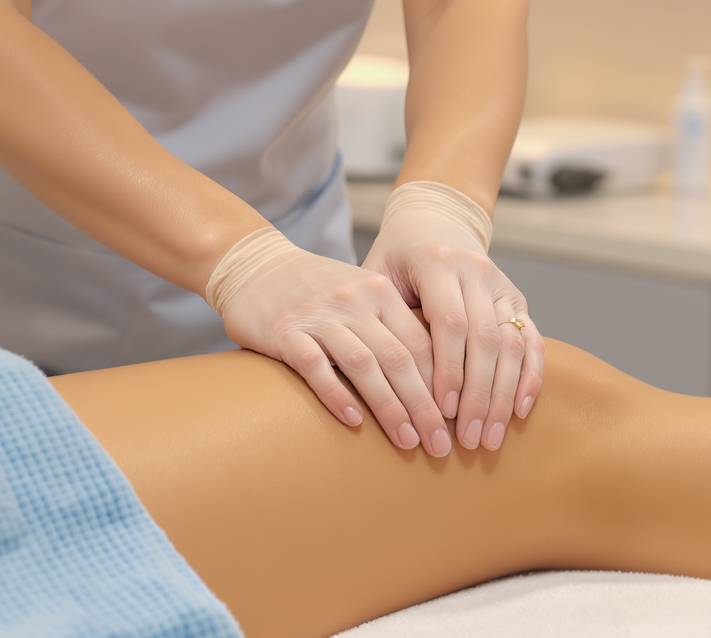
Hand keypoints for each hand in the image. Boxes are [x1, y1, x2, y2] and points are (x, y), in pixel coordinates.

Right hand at [207, 228, 452, 456]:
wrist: (254, 265)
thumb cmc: (315, 289)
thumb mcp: (361, 293)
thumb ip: (393, 325)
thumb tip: (436, 378)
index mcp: (381, 292)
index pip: (422, 342)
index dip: (444, 384)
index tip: (456, 420)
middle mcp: (355, 301)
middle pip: (400, 358)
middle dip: (425, 406)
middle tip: (440, 444)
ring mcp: (319, 315)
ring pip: (364, 364)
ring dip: (390, 407)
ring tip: (407, 441)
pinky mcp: (285, 331)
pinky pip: (315, 366)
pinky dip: (337, 394)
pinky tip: (353, 421)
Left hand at [361, 182, 543, 450]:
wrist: (433, 222)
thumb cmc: (395, 259)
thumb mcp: (376, 274)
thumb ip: (377, 315)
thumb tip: (366, 373)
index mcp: (438, 262)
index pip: (450, 323)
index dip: (449, 370)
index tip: (443, 412)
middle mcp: (476, 271)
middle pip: (486, 341)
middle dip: (478, 396)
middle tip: (468, 440)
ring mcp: (501, 285)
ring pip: (513, 345)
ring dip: (503, 396)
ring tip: (490, 437)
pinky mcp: (516, 299)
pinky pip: (532, 341)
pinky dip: (530, 377)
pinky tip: (520, 411)